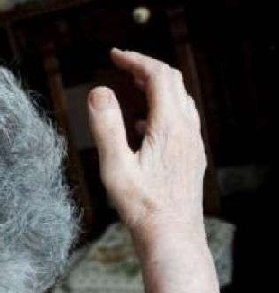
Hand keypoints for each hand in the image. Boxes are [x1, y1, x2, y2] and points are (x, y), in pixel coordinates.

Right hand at [87, 49, 205, 239]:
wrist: (172, 236)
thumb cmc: (142, 206)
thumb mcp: (115, 167)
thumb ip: (106, 126)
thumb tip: (99, 92)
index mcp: (169, 126)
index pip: (158, 76)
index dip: (136, 60)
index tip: (114, 55)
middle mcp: (187, 129)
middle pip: (173, 82)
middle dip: (146, 68)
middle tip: (121, 66)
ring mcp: (193, 143)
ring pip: (180, 100)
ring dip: (156, 87)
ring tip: (131, 88)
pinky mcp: (192, 156)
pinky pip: (181, 119)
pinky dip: (162, 108)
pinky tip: (142, 126)